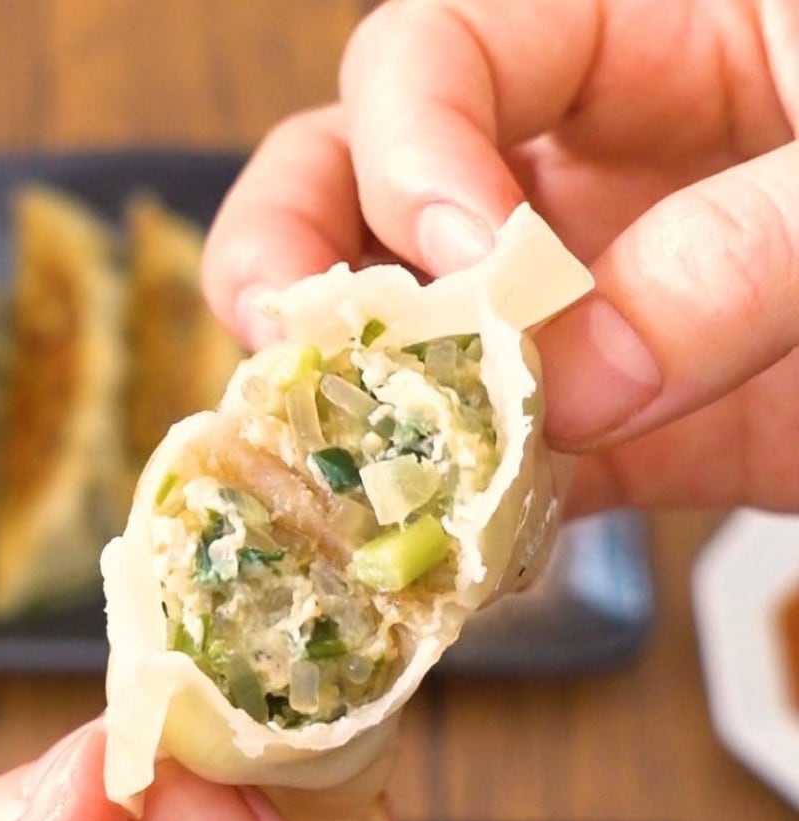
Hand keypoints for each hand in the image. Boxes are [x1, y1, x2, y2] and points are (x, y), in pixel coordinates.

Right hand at [201, 0, 798, 515]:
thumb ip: (744, 246)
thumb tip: (583, 375)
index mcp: (629, 37)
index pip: (434, 53)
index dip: (410, 150)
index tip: (456, 257)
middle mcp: (565, 174)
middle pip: (348, 183)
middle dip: (295, 261)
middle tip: (289, 346)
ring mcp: (579, 310)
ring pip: (406, 344)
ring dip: (362, 409)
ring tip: (347, 463)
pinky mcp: (623, 430)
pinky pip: (509, 468)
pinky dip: (471, 517)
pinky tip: (452, 556)